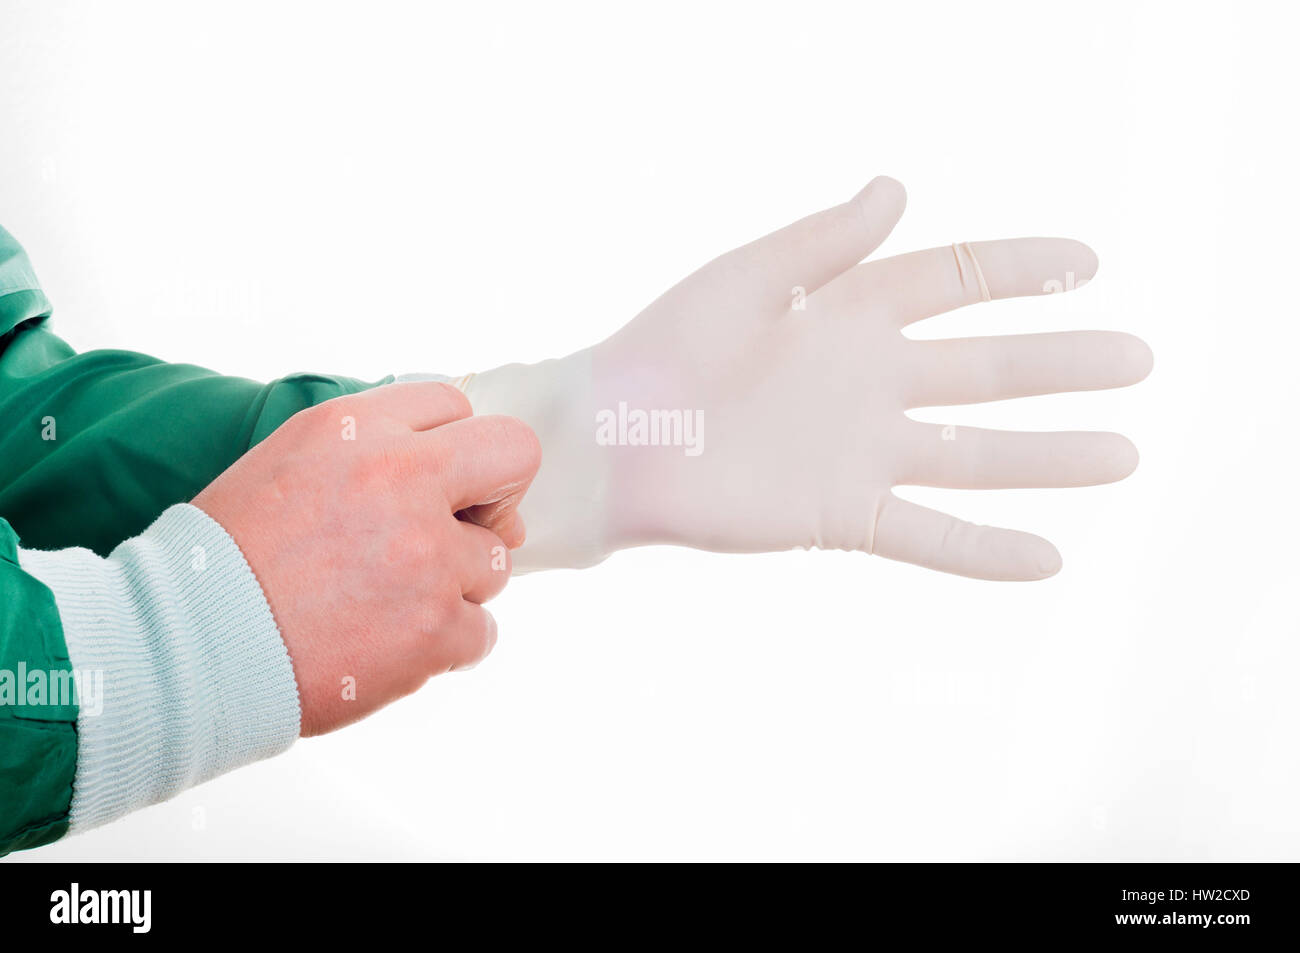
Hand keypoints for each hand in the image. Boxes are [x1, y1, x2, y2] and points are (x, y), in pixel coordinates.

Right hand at [193, 382, 540, 734]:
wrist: (185, 648)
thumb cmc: (227, 561)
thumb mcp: (289, 463)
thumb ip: (373, 452)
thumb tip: (467, 484)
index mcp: (357, 428)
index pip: (454, 404)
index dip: (450, 449)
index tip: (432, 484)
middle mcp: (401, 477)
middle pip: (514, 455)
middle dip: (497, 495)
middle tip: (455, 532)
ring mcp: (427, 555)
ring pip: (496, 562)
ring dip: (455, 585)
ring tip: (385, 605)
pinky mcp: (437, 627)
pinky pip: (482, 632)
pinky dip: (444, 646)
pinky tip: (388, 647)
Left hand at [463, 177, 1150, 578]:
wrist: (614, 442)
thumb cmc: (665, 348)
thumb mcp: (746, 278)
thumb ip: (824, 242)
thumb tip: (898, 187)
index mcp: (847, 315)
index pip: (952, 282)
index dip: (1017, 270)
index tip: (1084, 263)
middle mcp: (868, 382)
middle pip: (986, 370)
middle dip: (1062, 364)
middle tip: (1137, 360)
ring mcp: (862, 451)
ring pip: (976, 455)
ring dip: (1050, 457)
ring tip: (1123, 454)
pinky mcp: (841, 513)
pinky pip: (927, 533)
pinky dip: (984, 549)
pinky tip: (1046, 557)